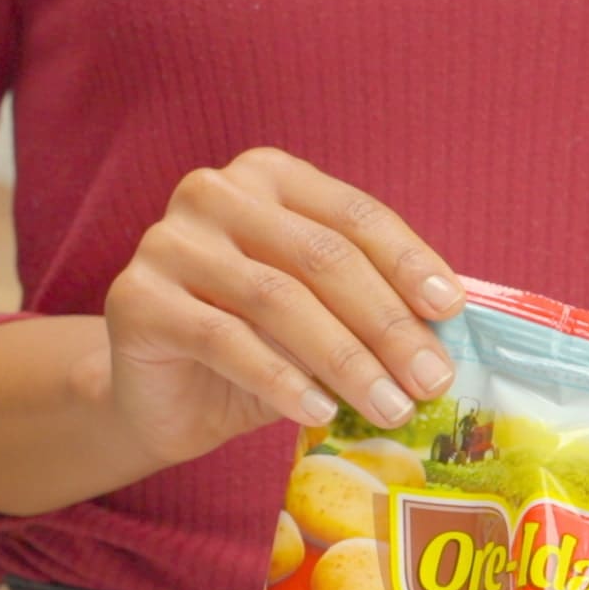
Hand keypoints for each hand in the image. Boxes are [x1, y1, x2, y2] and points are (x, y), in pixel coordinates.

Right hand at [99, 148, 463, 469]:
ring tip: (391, 407)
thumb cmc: (258, 344)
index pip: (355, 216)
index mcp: (270, 177)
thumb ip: (370, 303)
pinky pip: (225, 340)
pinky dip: (282, 380)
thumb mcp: (323, 314)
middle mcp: (215, 194)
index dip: (409, 263)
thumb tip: (447, 330)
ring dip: (347, 360)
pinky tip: (321, 412)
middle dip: (388, 324)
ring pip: (279, 300)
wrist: (162, 394)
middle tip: (432, 379)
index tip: (452, 312)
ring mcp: (168, 242)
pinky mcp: (136, 299)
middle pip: (323, 258)